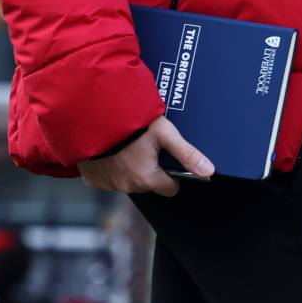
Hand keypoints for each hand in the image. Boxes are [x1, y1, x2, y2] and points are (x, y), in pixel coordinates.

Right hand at [78, 116, 212, 196]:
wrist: (92, 115)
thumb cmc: (130, 122)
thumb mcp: (163, 132)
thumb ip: (186, 153)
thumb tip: (209, 171)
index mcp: (147, 178)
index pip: (171, 188)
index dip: (172, 172)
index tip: (166, 155)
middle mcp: (127, 187)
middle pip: (149, 183)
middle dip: (150, 168)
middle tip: (145, 143)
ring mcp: (108, 184)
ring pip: (128, 180)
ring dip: (129, 167)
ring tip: (126, 143)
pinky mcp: (92, 178)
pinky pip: (107, 177)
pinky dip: (110, 166)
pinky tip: (110, 148)